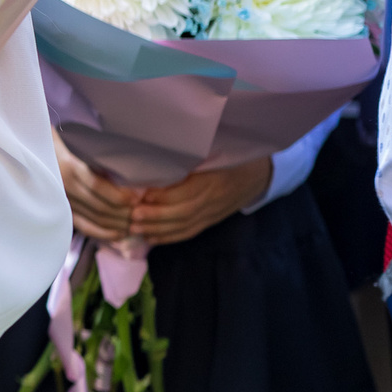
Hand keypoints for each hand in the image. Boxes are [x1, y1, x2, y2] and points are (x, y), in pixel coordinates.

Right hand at [55, 136, 141, 241]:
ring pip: (94, 218)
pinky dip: (101, 232)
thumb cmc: (51, 140)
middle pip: (100, 206)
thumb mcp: (71, 139)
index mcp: (67, 167)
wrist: (25, 151)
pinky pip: (82, 226)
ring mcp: (60, 200)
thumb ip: (91, 154)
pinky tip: (118, 234)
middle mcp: (62, 187)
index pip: (98, 186)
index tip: (138, 197)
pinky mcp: (59, 209)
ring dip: (117, 223)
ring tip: (136, 222)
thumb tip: (121, 169)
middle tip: (143, 212)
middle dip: (125, 212)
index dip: (120, 195)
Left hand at [128, 157, 269, 246]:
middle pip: (185, 212)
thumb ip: (188, 159)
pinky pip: (191, 232)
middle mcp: (215, 198)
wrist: (257, 174)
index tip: (145, 195)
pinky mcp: (212, 221)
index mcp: (215, 178)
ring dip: (159, 229)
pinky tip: (151, 238)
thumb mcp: (213, 153)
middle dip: (157, 216)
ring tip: (135, 229)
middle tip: (133, 216)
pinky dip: (170, 237)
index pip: (189, 191)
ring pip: (186, 225)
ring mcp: (214, 212)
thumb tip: (153, 163)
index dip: (167, 196)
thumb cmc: (229, 158)